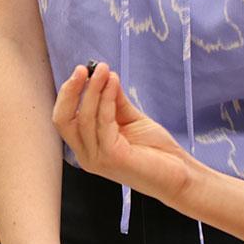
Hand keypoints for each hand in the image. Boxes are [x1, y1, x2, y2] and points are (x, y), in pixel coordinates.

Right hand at [53, 63, 193, 204]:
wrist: (178, 174)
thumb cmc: (156, 151)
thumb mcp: (131, 119)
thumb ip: (116, 102)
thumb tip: (107, 77)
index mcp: (88, 147)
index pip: (64, 119)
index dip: (68, 94)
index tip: (81, 71)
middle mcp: (87, 155)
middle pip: (64, 120)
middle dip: (73, 91)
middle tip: (87, 69)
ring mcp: (97, 158)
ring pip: (85, 118)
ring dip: (94, 90)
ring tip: (106, 71)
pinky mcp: (112, 157)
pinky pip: (104, 123)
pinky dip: (107, 100)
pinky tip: (115, 84)